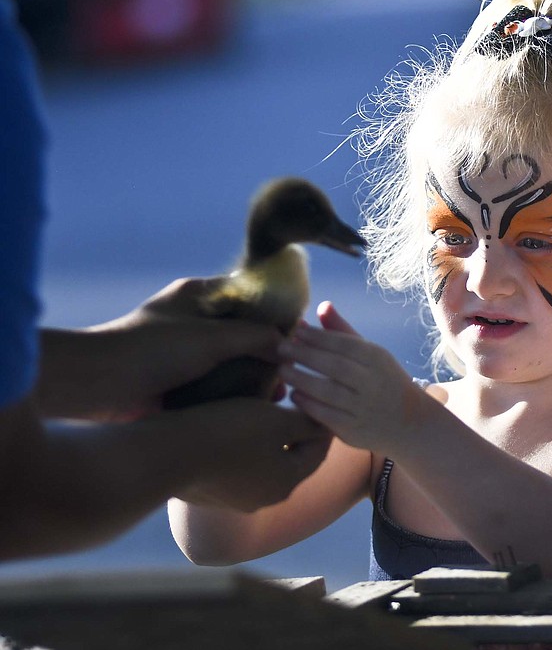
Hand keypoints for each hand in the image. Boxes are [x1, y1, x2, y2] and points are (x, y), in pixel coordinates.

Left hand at [43, 277, 283, 418]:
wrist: (98, 384)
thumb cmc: (154, 350)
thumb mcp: (214, 337)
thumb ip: (256, 336)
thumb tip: (288, 346)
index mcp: (199, 295)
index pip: (251, 296)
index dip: (277, 313)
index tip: (301, 337)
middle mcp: (193, 320)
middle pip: (243, 332)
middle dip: (269, 353)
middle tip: (292, 372)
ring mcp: (183, 352)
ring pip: (231, 361)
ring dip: (253, 377)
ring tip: (278, 395)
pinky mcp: (176, 380)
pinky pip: (215, 384)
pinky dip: (234, 394)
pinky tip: (254, 408)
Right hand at [172, 398, 332, 512]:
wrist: (166, 454)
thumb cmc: (229, 433)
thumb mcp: (276, 421)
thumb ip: (306, 424)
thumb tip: (324, 424)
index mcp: (287, 483)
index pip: (318, 451)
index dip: (323, 426)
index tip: (324, 404)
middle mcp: (265, 498)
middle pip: (292, 460)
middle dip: (296, 433)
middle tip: (299, 406)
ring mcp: (235, 499)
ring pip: (263, 463)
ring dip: (268, 440)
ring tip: (266, 411)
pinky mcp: (209, 492)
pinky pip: (236, 466)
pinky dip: (242, 447)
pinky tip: (235, 426)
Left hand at [278, 301, 420, 451]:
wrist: (410, 423)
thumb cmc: (384, 381)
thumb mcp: (372, 354)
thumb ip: (344, 332)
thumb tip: (322, 306)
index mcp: (377, 359)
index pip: (344, 344)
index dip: (317, 337)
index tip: (295, 330)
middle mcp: (372, 382)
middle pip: (335, 366)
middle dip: (305, 355)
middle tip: (281, 348)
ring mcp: (364, 408)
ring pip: (328, 392)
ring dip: (301, 379)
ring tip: (282, 370)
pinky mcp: (354, 430)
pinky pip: (327, 416)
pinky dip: (308, 404)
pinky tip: (294, 395)